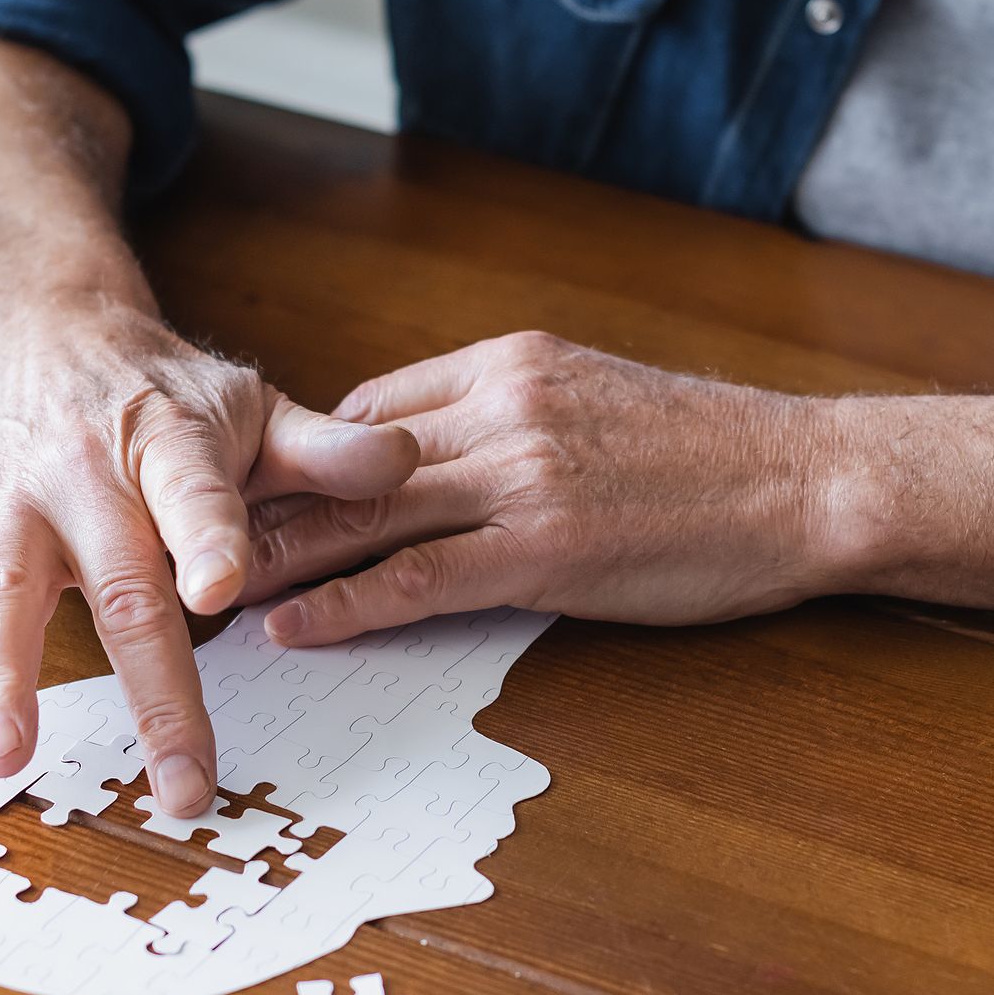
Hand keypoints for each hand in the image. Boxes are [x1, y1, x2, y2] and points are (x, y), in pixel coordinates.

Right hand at [0, 298, 419, 816]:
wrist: (50, 332)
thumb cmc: (167, 393)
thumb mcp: (252, 403)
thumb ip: (325, 448)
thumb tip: (406, 462)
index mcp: (167, 442)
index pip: (192, 493)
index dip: (208, 539)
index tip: (221, 593)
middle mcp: (82, 474)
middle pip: (116, 585)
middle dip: (149, 689)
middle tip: (178, 780)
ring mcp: (13, 504)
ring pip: (3, 593)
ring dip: (1, 678)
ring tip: (7, 759)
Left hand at [243, 331, 855, 644]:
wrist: (809, 481)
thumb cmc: (713, 457)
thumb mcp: (596, 401)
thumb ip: (511, 420)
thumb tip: (436, 460)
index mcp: (509, 364)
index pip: (369, 411)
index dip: (301, 463)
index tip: (245, 502)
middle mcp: (502, 407)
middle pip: (345, 460)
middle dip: (259, 507)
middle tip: (184, 549)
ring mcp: (521, 475)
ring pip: (364, 517)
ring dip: (278, 559)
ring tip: (207, 597)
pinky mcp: (545, 547)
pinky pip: (418, 578)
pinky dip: (345, 605)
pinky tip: (293, 630)